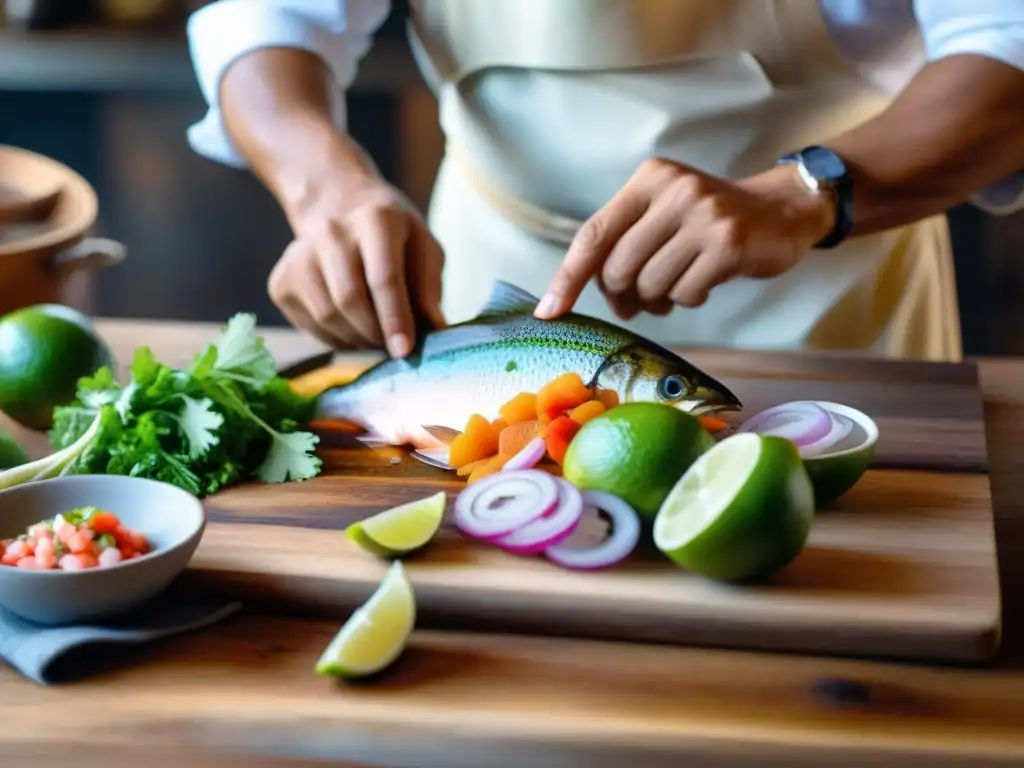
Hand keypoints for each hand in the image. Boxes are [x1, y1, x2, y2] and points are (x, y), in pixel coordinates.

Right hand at [269, 174, 445, 357]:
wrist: (338, 209)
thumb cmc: (392, 236)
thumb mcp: (423, 247)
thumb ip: (429, 284)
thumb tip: (433, 326)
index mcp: (375, 219)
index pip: (382, 277)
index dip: (394, 318)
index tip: (404, 350)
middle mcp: (331, 231)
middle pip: (349, 299)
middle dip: (375, 333)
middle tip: (392, 346)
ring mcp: (299, 255)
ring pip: (327, 316)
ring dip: (356, 339)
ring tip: (374, 336)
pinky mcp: (281, 281)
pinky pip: (310, 325)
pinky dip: (335, 338)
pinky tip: (351, 327)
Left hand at [534, 158, 834, 320]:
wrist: (783, 210)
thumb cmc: (709, 221)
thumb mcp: (663, 212)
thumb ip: (623, 241)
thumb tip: (581, 293)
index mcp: (648, 180)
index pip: (593, 234)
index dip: (567, 278)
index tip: (550, 312)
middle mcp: (674, 191)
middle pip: (618, 267)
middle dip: (622, 295)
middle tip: (637, 301)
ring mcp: (704, 216)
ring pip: (651, 284)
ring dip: (658, 300)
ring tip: (675, 288)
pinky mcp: (728, 244)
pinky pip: (686, 293)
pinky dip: (689, 299)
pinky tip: (704, 284)